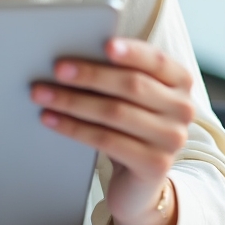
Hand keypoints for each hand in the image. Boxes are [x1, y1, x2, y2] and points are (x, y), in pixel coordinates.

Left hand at [30, 38, 194, 224]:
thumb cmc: (127, 123)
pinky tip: (50, 119)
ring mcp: (172, 138)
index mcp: (180, 81)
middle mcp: (183, 108)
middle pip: (132, 85)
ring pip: (115, 112)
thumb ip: (114, 72)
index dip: (132, 52)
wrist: (138, 180)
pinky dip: (73, 127)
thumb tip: (70, 56)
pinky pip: (106, 140)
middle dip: (90, 75)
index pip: (157, 60)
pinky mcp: (155, 165)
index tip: (105, 45)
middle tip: (56, 69)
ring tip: (41, 93)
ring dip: (72, 101)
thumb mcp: (127, 95)